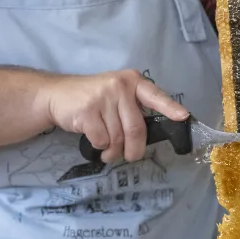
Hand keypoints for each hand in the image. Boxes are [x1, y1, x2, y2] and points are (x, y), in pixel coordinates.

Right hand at [42, 70, 188, 163]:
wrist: (56, 95)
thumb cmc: (91, 98)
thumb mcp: (115, 94)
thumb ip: (132, 108)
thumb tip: (147, 137)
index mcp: (132, 81)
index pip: (155, 95)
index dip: (170, 108)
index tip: (183, 117)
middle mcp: (120, 86)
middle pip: (136, 128)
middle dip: (134, 149)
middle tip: (130, 157)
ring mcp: (102, 97)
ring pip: (118, 138)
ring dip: (113, 151)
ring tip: (106, 148)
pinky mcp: (87, 111)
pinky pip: (101, 140)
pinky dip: (98, 146)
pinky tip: (93, 137)